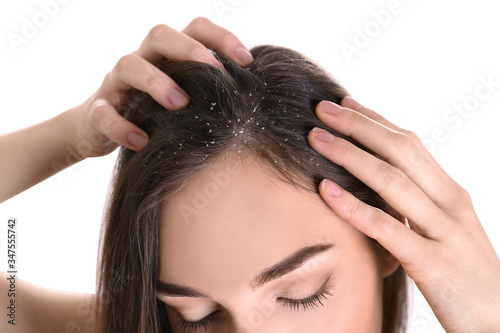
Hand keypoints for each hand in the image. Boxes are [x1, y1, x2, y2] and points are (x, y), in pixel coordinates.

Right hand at [68, 17, 252, 156]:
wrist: (98, 129)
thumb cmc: (153, 112)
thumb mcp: (183, 98)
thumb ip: (209, 92)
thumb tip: (255, 97)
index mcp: (167, 55)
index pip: (194, 29)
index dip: (221, 37)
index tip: (248, 62)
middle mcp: (142, 60)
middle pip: (160, 35)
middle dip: (189, 50)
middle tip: (216, 73)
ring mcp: (116, 83)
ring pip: (128, 65)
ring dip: (156, 81)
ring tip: (179, 103)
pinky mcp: (97, 110)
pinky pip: (103, 113)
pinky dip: (121, 126)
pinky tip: (141, 141)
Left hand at [307, 97, 499, 331]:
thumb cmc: (465, 276)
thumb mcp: (444, 230)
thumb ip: (417, 206)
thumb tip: (379, 184)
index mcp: (451, 193)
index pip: (410, 144)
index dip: (376, 121)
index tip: (346, 103)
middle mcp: (450, 203)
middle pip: (400, 151)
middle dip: (359, 126)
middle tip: (323, 107)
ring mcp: (444, 232)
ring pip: (391, 181)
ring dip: (349, 155)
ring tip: (316, 139)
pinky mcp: (432, 264)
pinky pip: (388, 228)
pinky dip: (354, 207)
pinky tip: (325, 191)